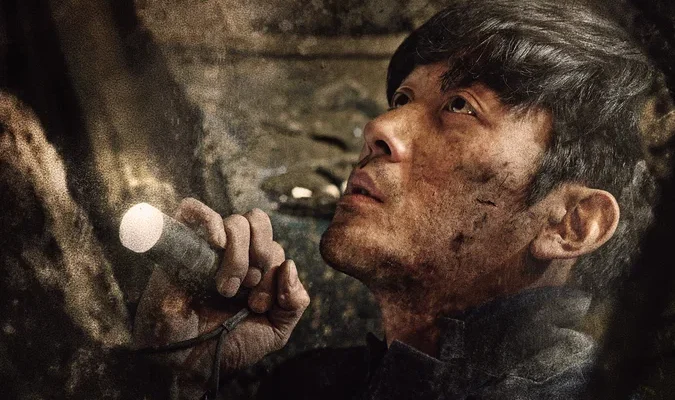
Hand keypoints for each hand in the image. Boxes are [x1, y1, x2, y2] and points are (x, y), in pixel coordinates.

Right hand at [133, 198, 309, 385]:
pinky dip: (208, 219)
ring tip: (226, 288)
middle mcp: (231, 253)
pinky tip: (215, 243)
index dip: (274, 272)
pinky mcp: (179, 248)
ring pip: (234, 221)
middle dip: (262, 254)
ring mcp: (206, 249)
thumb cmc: (228, 346)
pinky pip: (191, 210)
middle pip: (258, 221)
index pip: (275, 246)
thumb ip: (295, 301)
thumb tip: (290, 265)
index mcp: (254, 267)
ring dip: (238, 256)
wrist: (189, 365)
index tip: (259, 305)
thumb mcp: (275, 330)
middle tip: (248, 287)